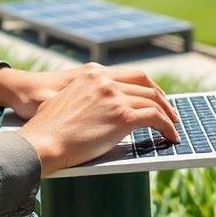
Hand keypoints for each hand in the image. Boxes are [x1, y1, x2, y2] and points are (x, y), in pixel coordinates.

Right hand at [5, 64, 179, 176]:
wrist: (42, 142)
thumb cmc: (48, 129)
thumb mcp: (65, 101)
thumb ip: (85, 98)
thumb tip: (97, 111)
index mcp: (92, 75)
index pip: (130, 74)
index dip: (147, 86)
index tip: (154, 96)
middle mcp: (104, 81)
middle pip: (145, 84)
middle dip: (161, 98)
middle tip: (169, 111)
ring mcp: (114, 97)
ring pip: (153, 100)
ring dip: (167, 114)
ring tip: (173, 126)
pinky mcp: (122, 116)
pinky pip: (155, 117)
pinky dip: (167, 126)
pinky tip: (170, 136)